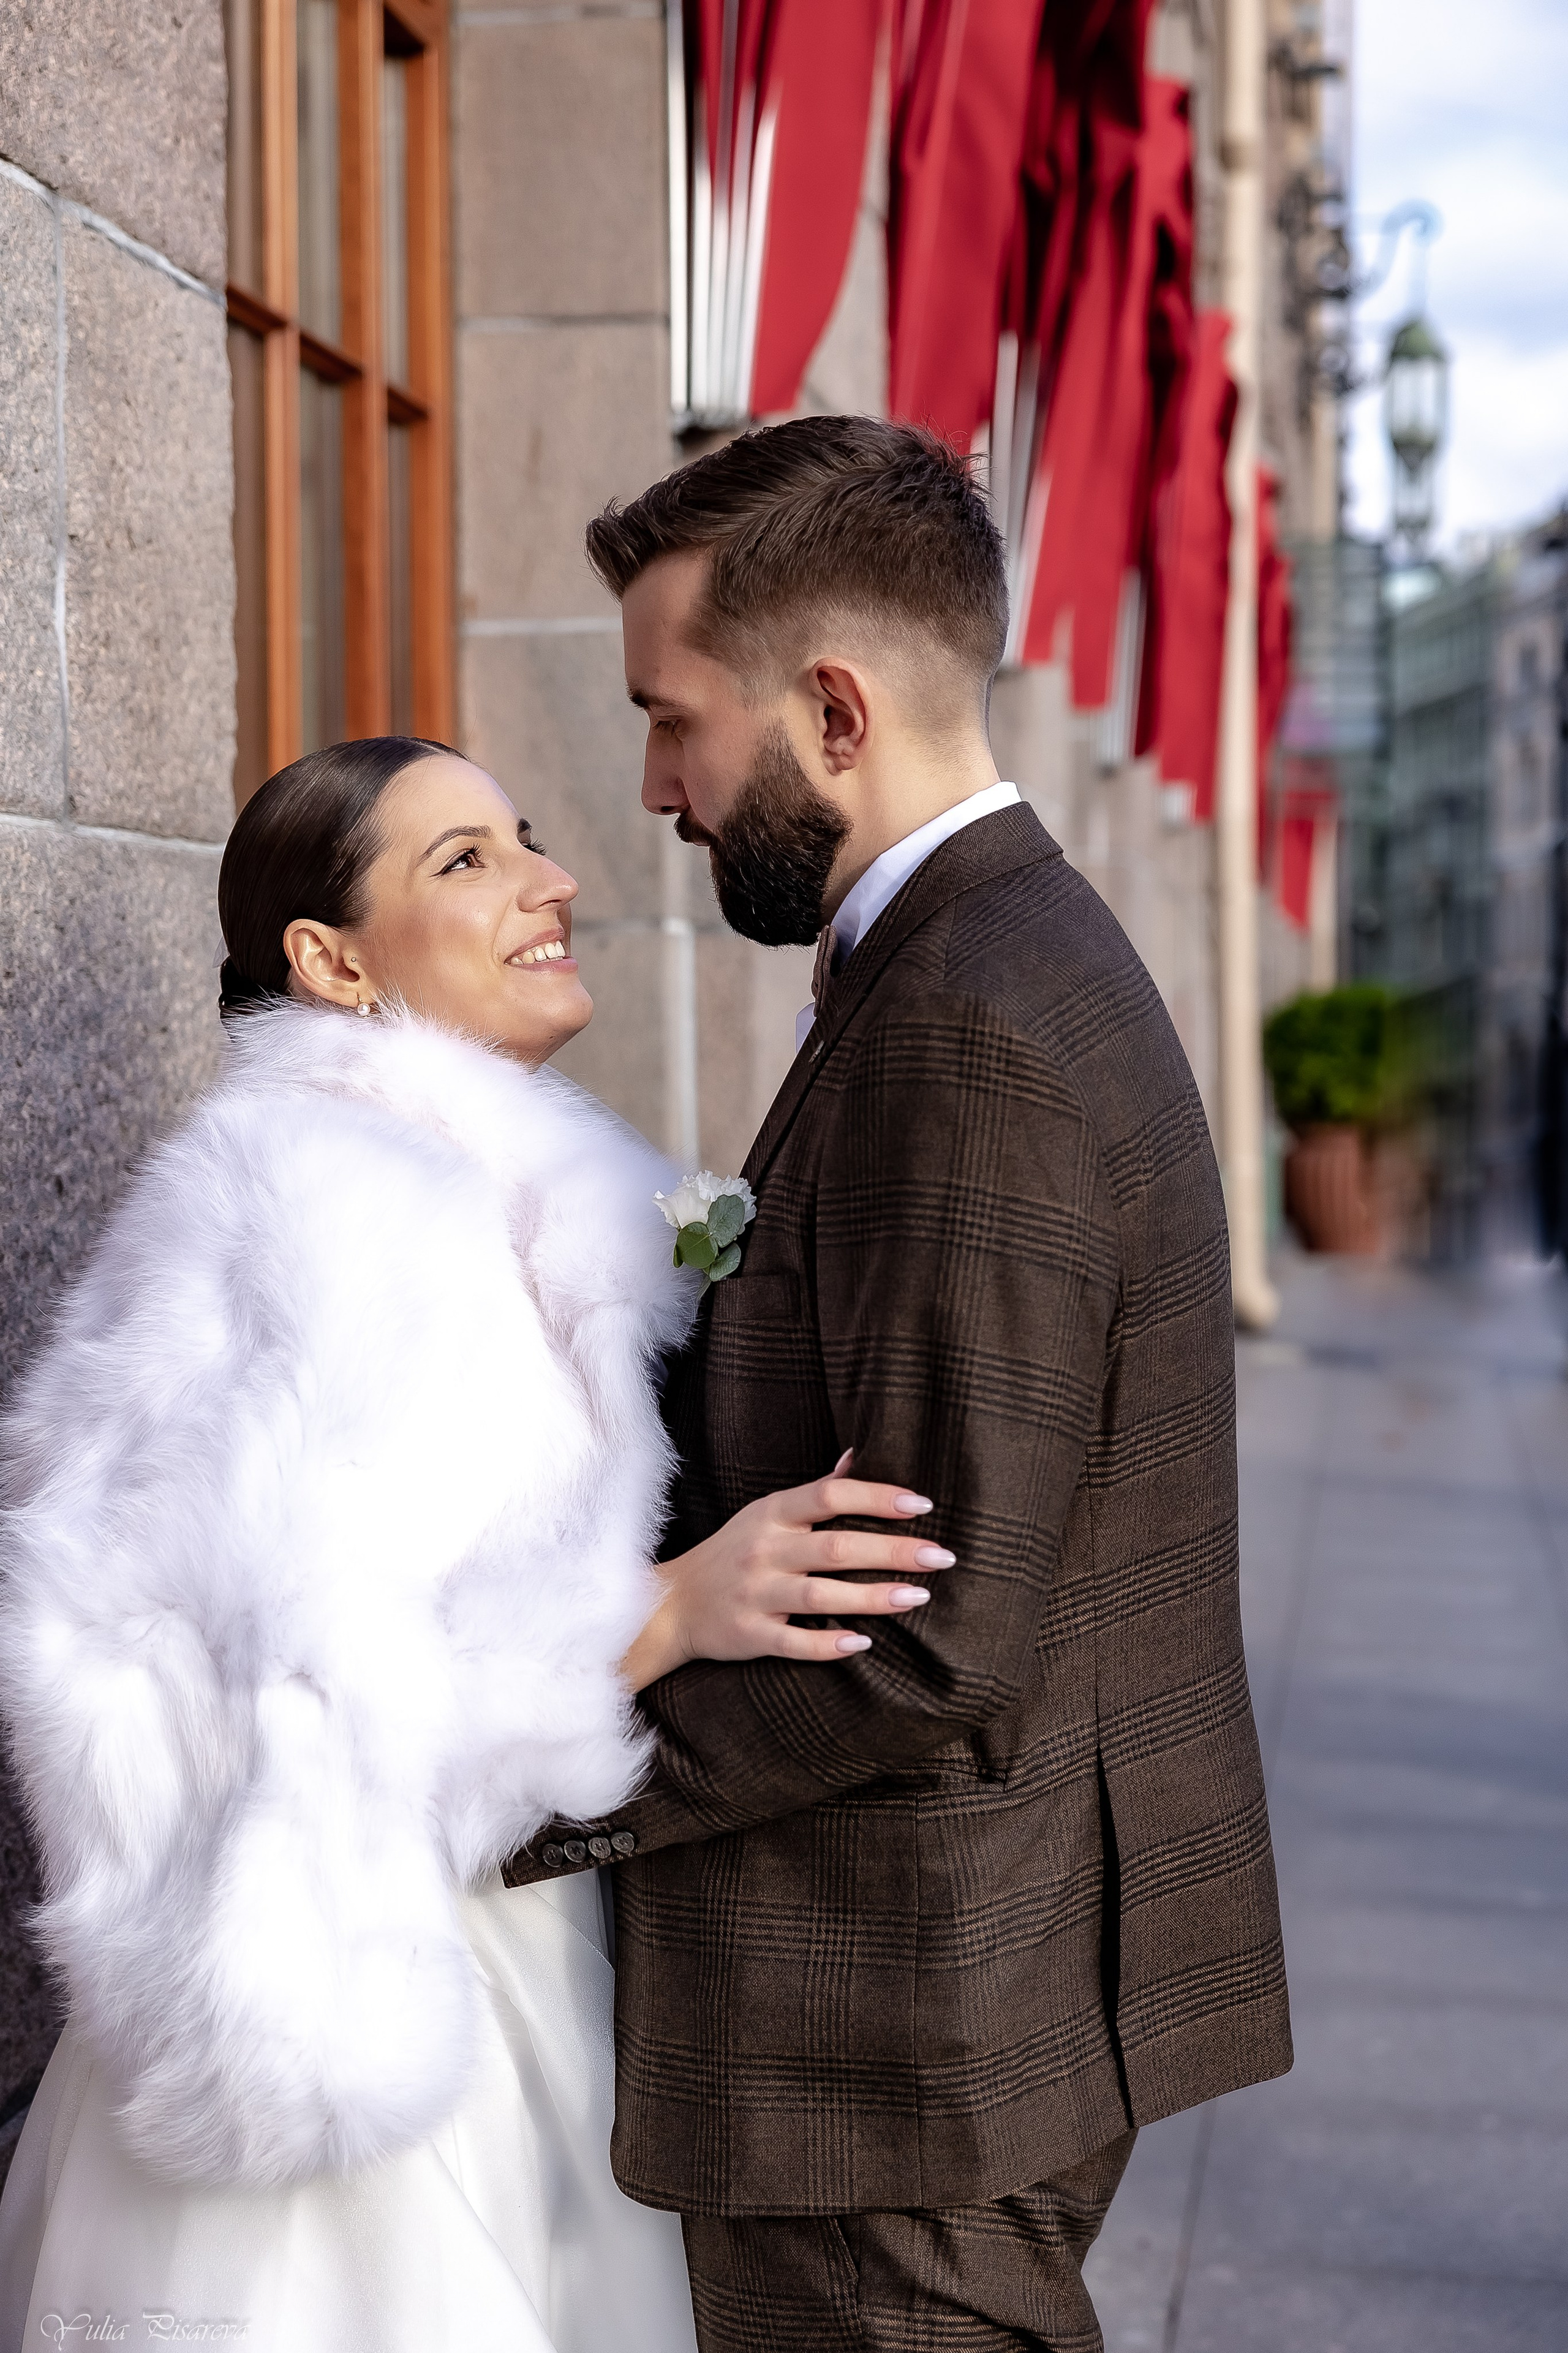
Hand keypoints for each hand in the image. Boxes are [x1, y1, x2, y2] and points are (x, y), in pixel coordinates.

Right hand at [622, 1454, 953, 1691]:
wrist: (671, 1604)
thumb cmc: (733, 1552)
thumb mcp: (766, 1513)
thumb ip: (814, 1491)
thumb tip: (858, 1455)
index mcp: (772, 1514)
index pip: (830, 1496)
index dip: (878, 1497)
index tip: (923, 1504)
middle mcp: (764, 1550)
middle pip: (836, 1547)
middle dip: (893, 1550)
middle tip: (941, 1556)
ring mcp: (755, 1593)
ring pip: (821, 1594)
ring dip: (873, 1596)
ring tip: (918, 1596)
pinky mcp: (749, 1634)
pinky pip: (794, 1641)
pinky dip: (829, 1643)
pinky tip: (865, 1643)